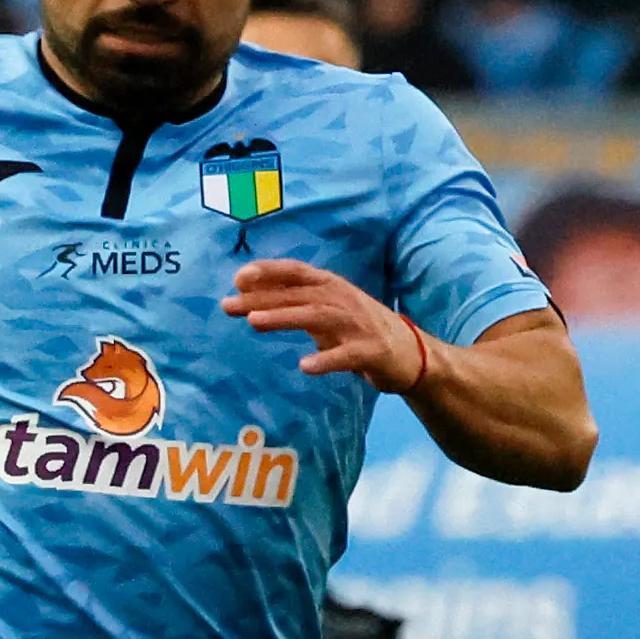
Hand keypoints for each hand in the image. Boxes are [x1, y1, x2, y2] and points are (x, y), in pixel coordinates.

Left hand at [224, 259, 429, 392]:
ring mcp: (358, 325)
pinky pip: (346, 355)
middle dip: (262, 298)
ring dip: (285, 318)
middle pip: (298, 295)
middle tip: (228, 306)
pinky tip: (304, 366)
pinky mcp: (371, 352)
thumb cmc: (359, 329)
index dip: (268, 272)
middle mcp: (343, 299)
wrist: (411, 354)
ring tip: (254, 322)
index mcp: (331, 286)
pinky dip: (326, 360)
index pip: (296, 272)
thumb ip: (294, 303)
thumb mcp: (327, 309)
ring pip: (317, 317)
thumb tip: (248, 300)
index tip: (238, 279)